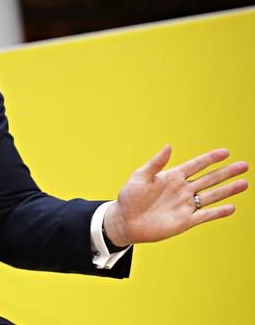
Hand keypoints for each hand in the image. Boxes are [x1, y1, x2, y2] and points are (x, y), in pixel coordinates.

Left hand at [103, 145, 247, 246]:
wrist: (125, 221)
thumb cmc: (129, 197)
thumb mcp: (140, 177)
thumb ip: (155, 163)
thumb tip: (169, 146)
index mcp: (172, 176)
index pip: (195, 165)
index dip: (210, 159)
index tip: (225, 152)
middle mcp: (182, 190)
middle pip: (209, 179)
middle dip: (226, 172)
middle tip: (244, 165)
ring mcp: (185, 205)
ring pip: (211, 196)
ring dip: (228, 190)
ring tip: (244, 183)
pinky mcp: (185, 221)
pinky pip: (205, 215)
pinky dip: (217, 212)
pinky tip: (231, 207)